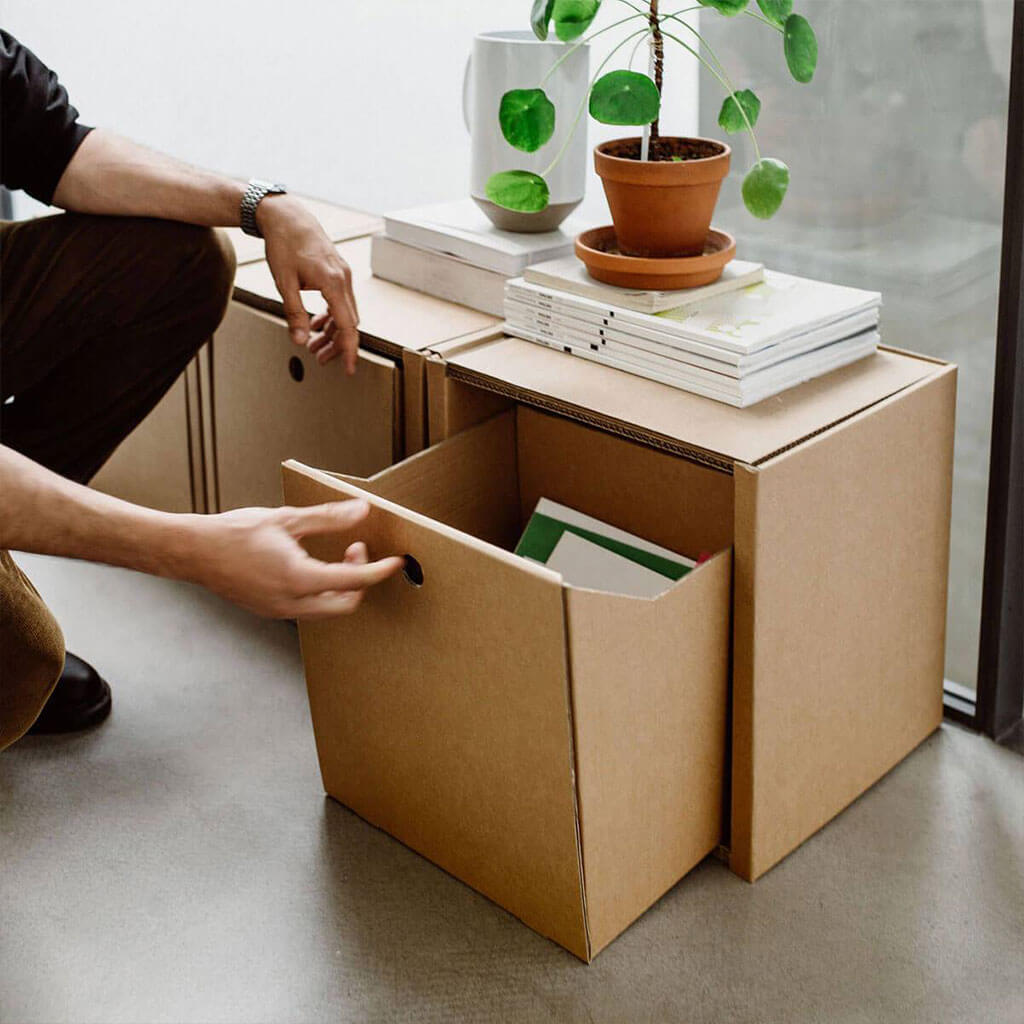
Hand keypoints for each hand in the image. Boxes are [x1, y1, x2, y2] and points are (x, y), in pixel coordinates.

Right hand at [183, 500, 403, 619]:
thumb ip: (328, 518)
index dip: (379, 571)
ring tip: (340, 556)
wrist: (194, 551)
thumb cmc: (234, 532)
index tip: (396, 562)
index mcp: (297, 578)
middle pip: (345, 604)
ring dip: (342, 587)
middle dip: (361, 580)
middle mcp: (290, 602)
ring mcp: (280, 611)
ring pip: (327, 609)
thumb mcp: (287, 519)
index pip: (354, 581)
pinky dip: (323, 592)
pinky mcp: (271, 611)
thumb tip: (361, 510)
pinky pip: (309, 608)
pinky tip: (317, 568)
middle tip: (357, 549)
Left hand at [257, 195, 359, 372]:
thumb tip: (299, 341)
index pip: (348, 326)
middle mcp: (344, 280)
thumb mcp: (284, 282)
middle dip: (336, 344)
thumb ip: (294, 313)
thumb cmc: (284, 245)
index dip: (349, 350)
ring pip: (345, 313)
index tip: (349, 369)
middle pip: (349, 323)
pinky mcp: (338, 272)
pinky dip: (330, 316)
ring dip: (332, 332)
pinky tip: (315, 324)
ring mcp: (343, 275)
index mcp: (333, 283)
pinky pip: (340, 301)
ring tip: (314, 345)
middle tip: (319, 358)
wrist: (288, 216)